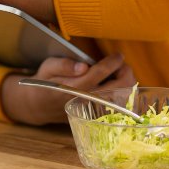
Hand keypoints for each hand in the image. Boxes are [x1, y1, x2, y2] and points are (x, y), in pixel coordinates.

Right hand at [0, 54, 135, 125]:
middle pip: (118, 88)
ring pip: (123, 98)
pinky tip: (119, 84)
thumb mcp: (48, 67)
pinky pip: (120, 105)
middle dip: (125, 72)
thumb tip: (83, 65)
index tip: (118, 55)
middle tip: (121, 63)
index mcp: (75, 86)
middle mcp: (88, 99)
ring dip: (127, 83)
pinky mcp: (98, 114)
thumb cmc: (46, 82)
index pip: (100, 73)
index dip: (113, 62)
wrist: (41, 105)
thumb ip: (64, 65)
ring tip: (120, 72)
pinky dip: (125, 93)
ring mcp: (94, 108)